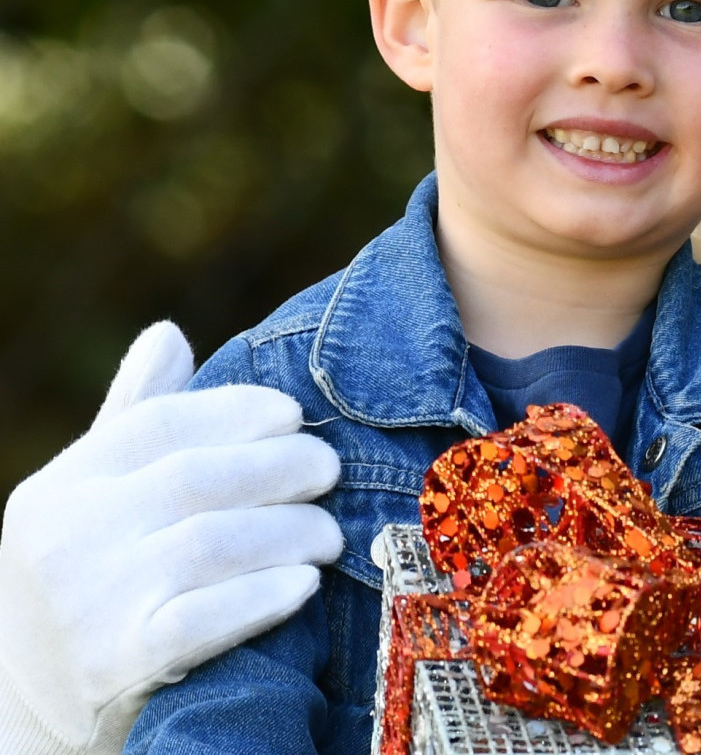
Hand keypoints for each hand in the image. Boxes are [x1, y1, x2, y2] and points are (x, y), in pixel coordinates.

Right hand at [0, 323, 343, 754]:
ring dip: (288, 531)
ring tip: (329, 531)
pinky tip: (304, 582)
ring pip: (209, 545)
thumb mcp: (89, 499)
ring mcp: (88, 606)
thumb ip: (132, 419)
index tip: (293, 413)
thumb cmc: (83, 580)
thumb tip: (168, 333)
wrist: (27, 706)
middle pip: (194, 480)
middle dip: (278, 467)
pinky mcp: (118, 665)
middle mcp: (65, 541)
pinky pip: (203, 619)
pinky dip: (263, 595)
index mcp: (59, 488)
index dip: (236, 412)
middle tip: (330, 468)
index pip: (157, 424)